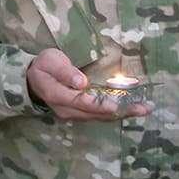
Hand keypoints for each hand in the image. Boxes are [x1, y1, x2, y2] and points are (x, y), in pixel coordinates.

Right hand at [26, 49, 150, 120]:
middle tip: (144, 108)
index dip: (99, 105)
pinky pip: (99, 116)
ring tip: (144, 109)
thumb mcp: (50, 61)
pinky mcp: (80, 114)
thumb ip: (64, 71)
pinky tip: (131, 109)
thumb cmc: (44, 66)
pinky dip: (116, 113)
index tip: (116, 105)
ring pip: (99, 117)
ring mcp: (73, 114)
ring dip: (122, 114)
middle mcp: (66, 110)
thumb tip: (81, 82)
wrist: (34, 80)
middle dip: (121, 111)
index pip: (80, 102)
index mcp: (57, 96)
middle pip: (95, 113)